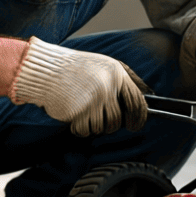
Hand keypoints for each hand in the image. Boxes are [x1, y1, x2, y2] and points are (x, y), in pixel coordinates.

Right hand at [9, 38, 149, 137]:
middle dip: (112, 126)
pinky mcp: (78, 111)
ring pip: (103, 127)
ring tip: (83, 111)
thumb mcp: (106, 65)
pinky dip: (80, 128)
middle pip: (118, 120)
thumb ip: (127, 78)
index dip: (139, 117)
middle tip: (104, 122)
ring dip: (93, 125)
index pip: (137, 101)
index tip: (136, 125)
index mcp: (117, 73)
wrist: (45, 69)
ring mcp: (93, 99)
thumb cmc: (76, 68)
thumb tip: (149, 93)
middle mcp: (107, 86)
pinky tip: (74, 115)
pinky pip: (85, 131)